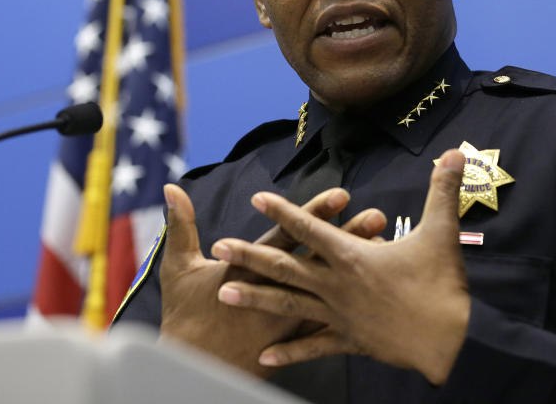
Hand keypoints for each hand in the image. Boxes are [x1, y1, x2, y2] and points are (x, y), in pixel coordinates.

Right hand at [158, 183, 385, 375]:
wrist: (191, 368)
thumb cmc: (185, 315)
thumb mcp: (178, 267)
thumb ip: (181, 224)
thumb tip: (171, 188)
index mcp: (250, 268)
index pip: (289, 234)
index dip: (314, 214)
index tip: (341, 195)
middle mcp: (275, 291)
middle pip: (318, 259)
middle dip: (348, 237)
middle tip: (377, 218)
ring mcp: (287, 318)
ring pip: (330, 289)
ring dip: (356, 271)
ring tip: (385, 251)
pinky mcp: (292, 340)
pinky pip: (328, 324)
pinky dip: (351, 309)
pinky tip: (375, 298)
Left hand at [211, 149, 470, 384]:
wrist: (450, 342)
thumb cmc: (443, 286)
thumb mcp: (442, 233)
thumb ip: (442, 190)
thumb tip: (456, 150)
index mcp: (352, 257)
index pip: (310, 228)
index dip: (283, 211)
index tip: (256, 198)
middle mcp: (336, 286)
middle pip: (285, 267)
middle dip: (249, 255)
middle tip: (218, 246)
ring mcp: (338, 316)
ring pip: (287, 306)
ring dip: (254, 298)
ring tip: (222, 292)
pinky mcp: (349, 342)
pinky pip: (312, 346)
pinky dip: (289, 352)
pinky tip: (264, 357)